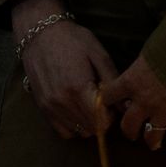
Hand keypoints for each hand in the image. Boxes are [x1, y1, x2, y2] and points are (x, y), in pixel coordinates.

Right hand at [9, 0, 115, 136]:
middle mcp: (61, 102)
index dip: (112, 115)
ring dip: (88, 123)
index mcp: (78, 88)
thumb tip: (126, 102)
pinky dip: (73, 125)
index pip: (101, 120)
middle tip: (102, 101)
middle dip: (102, 119)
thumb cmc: (71, 40)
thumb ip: (112, 80)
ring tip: (89, 103)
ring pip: (78, 131)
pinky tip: (77, 109)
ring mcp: (50, 107)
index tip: (112, 102)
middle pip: (91, 128)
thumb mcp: (98, 54)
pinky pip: (62, 130)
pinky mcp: (42, 108)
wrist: (39, 34)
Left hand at [101, 55, 165, 156]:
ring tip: (153, 143)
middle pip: (128, 125)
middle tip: (132, 131)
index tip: (109, 104)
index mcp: (131, 82)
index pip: (108, 97)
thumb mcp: (148, 51)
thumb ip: (142, 66)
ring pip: (151, 136)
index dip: (107, 101)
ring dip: (151, 140)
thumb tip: (142, 66)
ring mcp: (164, 111)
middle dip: (129, 130)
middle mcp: (144, 101)